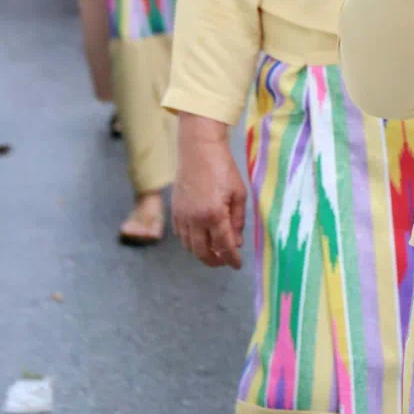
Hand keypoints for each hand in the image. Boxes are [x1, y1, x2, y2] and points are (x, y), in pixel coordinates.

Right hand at [172, 115, 247, 268]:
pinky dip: (191, 242)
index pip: (224, 246)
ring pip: (190, 247)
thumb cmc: (223, 167)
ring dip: (202, 253)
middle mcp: (195, 220)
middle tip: (225, 261)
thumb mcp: (238, 192)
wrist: (198, 149)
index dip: (231, 259)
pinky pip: (181, 235)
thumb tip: (236, 242)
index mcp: (214, 215)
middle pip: (203, 253)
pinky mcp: (174, 211)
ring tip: (215, 251)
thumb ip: (237, 220)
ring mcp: (182, 216)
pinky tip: (200, 238)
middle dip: (215, 261)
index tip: (237, 265)